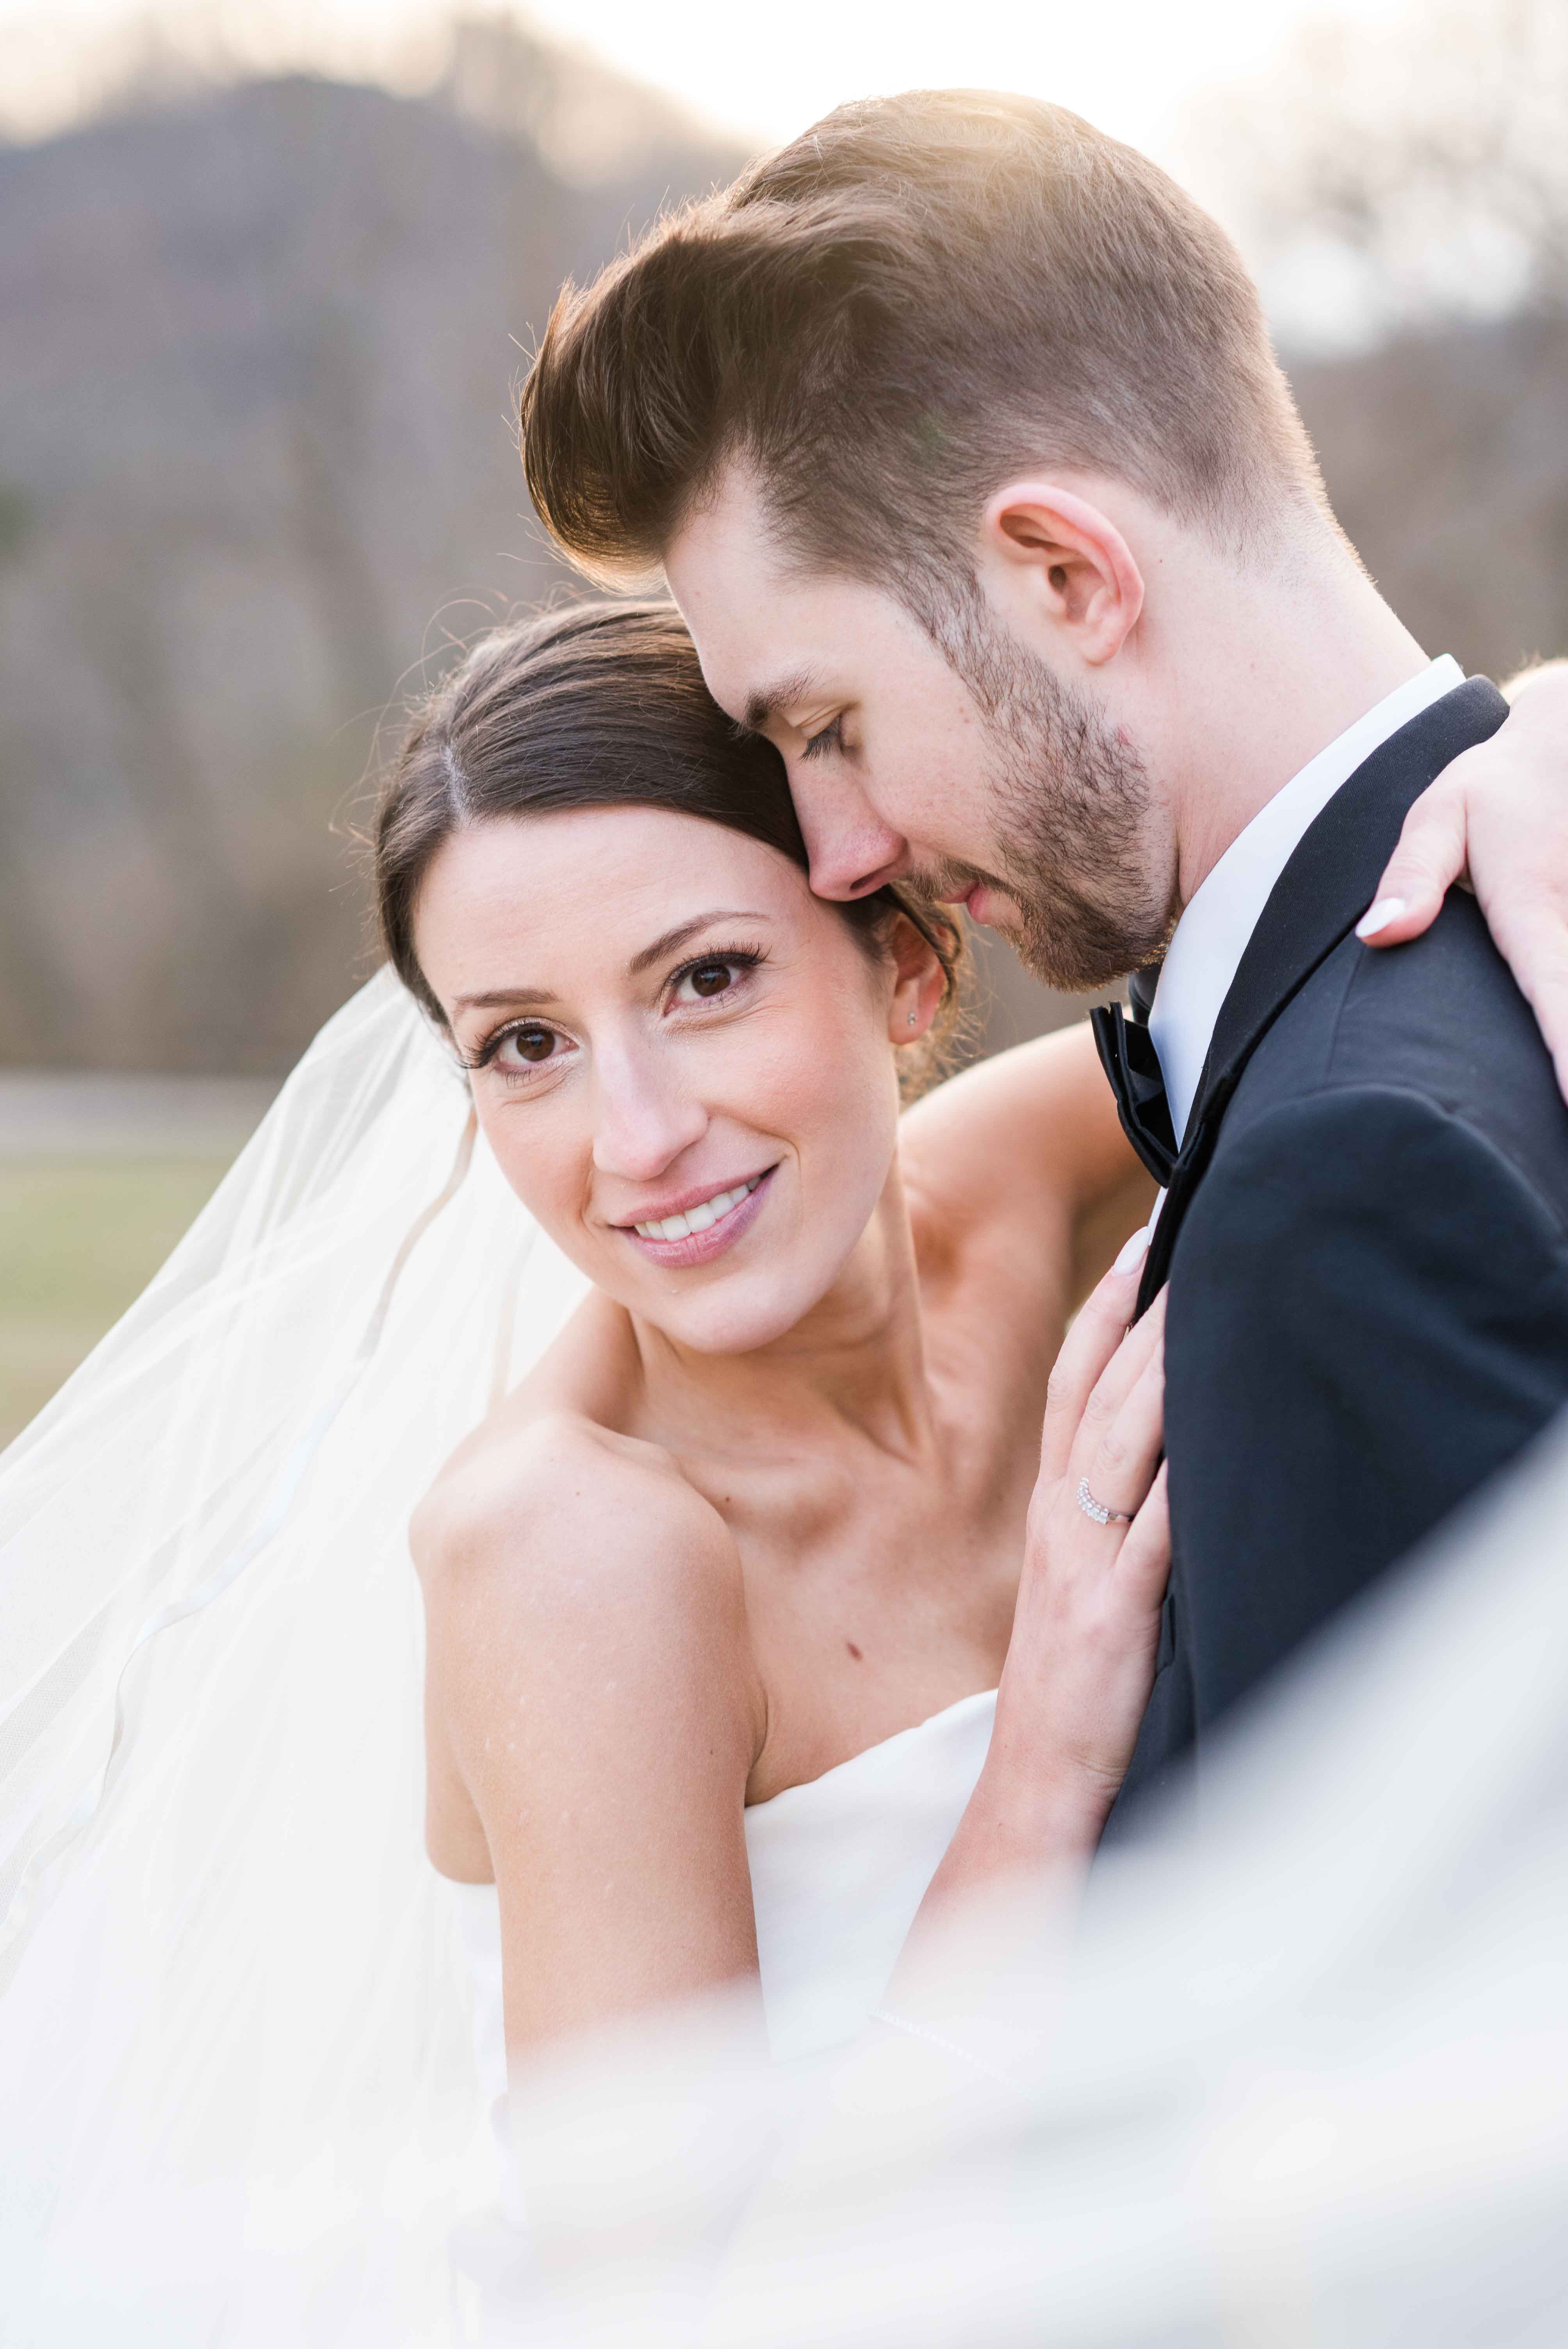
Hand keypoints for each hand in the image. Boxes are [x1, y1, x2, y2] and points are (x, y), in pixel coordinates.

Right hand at [987, 1238, 1169, 1846]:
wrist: (1032, 1792)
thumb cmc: (1064, 1693)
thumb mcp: (1074, 1586)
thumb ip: (1103, 1520)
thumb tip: (1152, 1455)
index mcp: (1050, 1513)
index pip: (1071, 1385)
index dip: (1104, 1311)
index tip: (1142, 1244)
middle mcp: (1059, 1525)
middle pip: (1096, 1393)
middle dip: (1138, 1310)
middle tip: (1179, 1231)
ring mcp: (1083, 1568)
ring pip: (1120, 1446)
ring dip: (1159, 1367)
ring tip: (1199, 1296)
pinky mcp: (1113, 1621)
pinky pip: (1150, 1540)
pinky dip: (1178, 1484)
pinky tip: (1208, 1432)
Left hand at [1358, 660, 1567, 1100]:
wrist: (1566, 743)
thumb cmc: (1495, 788)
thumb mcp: (1441, 813)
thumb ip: (1411, 877)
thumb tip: (1378, 935)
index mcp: (1532, 901)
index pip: (1551, 984)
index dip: (1566, 1045)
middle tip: (1546, 1141)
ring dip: (1564, 1036)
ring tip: (1542, 1131)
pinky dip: (1566, 1009)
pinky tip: (1551, 1081)